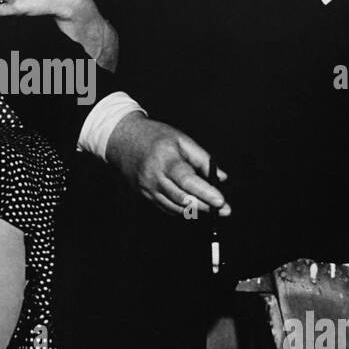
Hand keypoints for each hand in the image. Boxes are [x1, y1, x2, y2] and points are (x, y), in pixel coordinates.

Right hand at [106, 113, 229, 218]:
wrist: (123, 141)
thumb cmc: (155, 137)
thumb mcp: (181, 139)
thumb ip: (202, 158)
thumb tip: (221, 177)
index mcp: (165, 159)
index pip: (187, 180)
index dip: (205, 192)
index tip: (221, 201)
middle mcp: (154, 176)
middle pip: (183, 198)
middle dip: (206, 206)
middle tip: (224, 210)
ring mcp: (148, 188)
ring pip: (176, 207)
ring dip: (196, 210)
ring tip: (212, 209)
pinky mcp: (145, 195)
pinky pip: (167, 207)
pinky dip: (183, 209)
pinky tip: (194, 206)